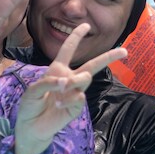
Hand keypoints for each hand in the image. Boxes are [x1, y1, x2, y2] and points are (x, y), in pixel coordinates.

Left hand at [14, 23, 126, 153]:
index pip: (68, 50)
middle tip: (124, 52)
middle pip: (92, 65)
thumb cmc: (30, 106)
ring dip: (74, 81)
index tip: (86, 25)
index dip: (76, 37)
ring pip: (85, 78)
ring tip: (61, 90)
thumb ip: (48, 82)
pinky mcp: (77, 107)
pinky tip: (57, 105)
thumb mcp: (33, 90)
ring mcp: (75, 92)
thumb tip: (66, 83)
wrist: (32, 127)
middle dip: (109, 57)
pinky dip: (67, 100)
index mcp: (57, 70)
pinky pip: (78, 97)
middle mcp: (69, 78)